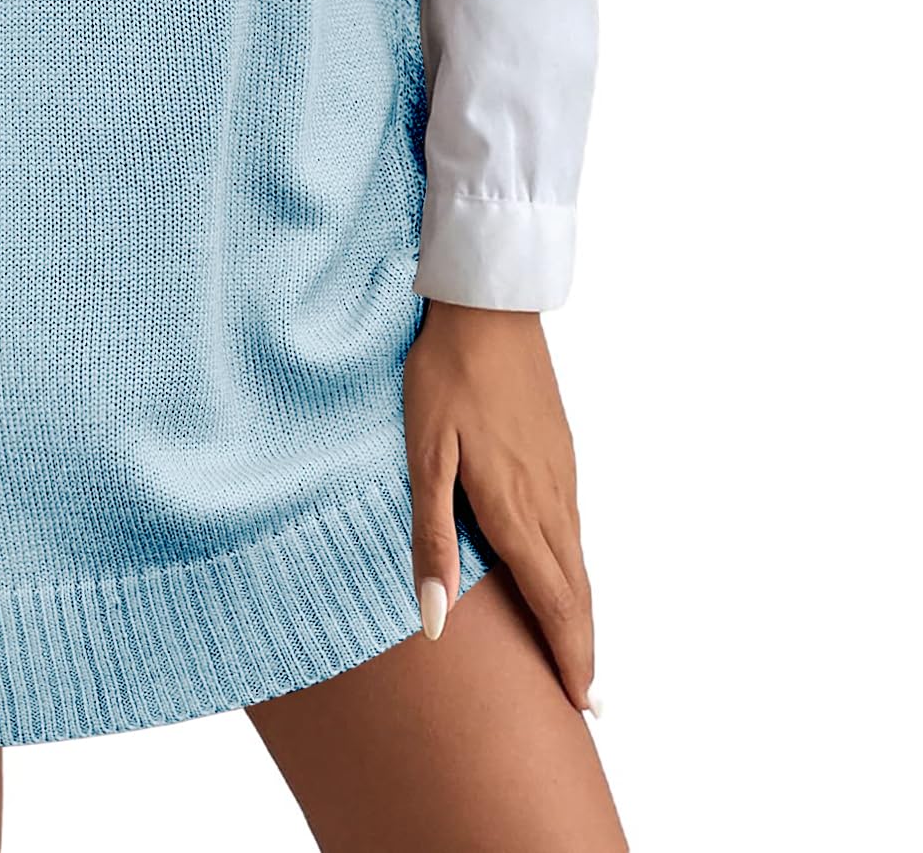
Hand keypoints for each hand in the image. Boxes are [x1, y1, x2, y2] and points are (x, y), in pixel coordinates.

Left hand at [403, 301, 595, 712]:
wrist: (488, 307)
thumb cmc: (446, 376)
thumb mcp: (424, 454)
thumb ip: (431, 537)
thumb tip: (436, 618)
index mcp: (516, 506)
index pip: (554, 601)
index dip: (569, 657)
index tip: (580, 705)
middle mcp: (550, 499)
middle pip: (577, 591)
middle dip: (583, 649)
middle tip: (587, 701)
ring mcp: (561, 474)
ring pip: (579, 560)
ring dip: (582, 612)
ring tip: (577, 653)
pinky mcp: (560, 453)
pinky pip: (574, 529)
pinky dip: (576, 571)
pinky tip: (563, 577)